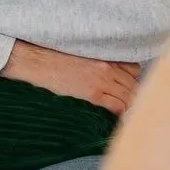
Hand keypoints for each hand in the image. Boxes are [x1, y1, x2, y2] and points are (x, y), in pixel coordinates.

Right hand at [1, 41, 142, 114]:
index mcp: (105, 55)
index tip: (127, 90)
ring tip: (120, 112)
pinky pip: (118, 107)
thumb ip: (98, 61)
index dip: (132, 82)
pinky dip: (120, 113)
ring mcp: (101, 81)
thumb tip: (107, 74)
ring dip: (127, 105)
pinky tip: (113, 116)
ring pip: (130, 97)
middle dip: (133, 96)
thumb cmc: (52, 58)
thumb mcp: (81, 53)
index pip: (134, 70)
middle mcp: (107, 67)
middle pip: (134, 85)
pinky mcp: (92, 95)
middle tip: (126, 105)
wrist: (35, 62)